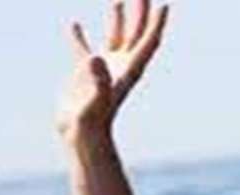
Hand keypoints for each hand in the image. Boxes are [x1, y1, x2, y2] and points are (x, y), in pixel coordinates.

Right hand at [57, 0, 168, 140]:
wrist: (80, 135)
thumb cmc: (91, 122)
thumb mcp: (96, 101)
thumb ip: (98, 80)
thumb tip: (95, 57)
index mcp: (129, 70)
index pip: (149, 42)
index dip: (157, 24)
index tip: (164, 5)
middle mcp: (121, 65)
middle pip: (136, 33)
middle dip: (141, 12)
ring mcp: (105, 68)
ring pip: (114, 37)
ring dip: (117, 19)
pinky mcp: (86, 73)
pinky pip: (84, 48)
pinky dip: (80, 36)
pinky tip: (75, 24)